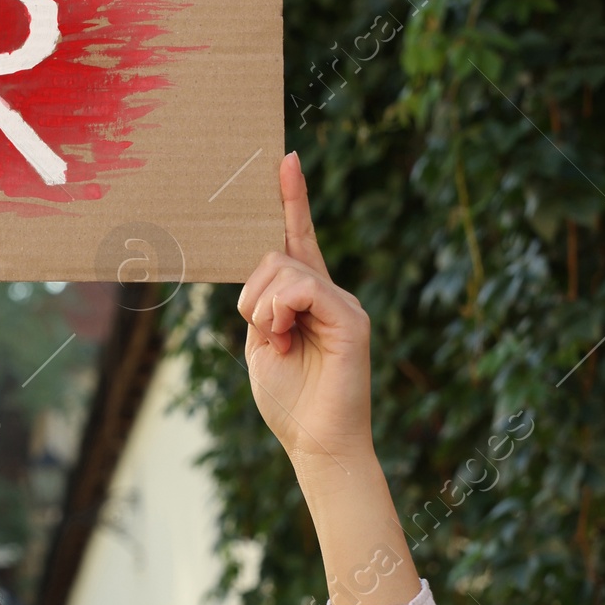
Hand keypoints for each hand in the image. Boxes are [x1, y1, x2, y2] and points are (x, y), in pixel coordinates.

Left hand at [237, 153, 373, 476]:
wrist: (319, 445)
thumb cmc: (289, 402)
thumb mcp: (262, 346)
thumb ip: (262, 307)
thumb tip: (264, 282)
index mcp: (306, 299)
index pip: (297, 239)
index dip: (292, 199)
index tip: (286, 160)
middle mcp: (329, 294)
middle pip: (274, 256)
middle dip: (252, 294)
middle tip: (264, 334)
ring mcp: (344, 303)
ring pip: (283, 268)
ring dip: (262, 307)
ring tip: (278, 341)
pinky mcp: (352, 317)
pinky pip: (303, 286)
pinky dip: (279, 309)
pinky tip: (285, 335)